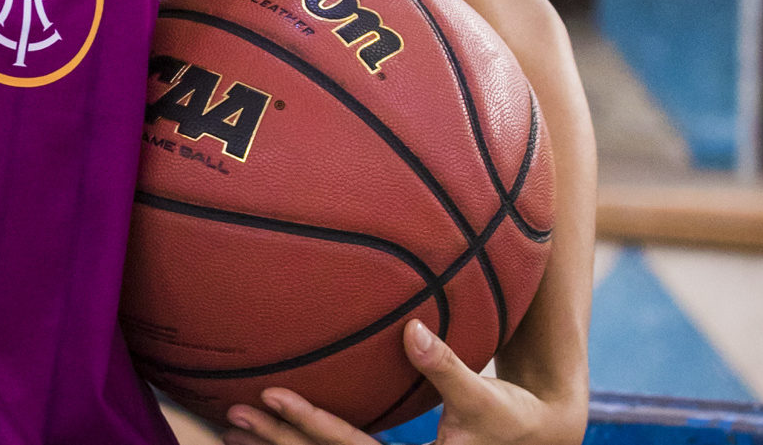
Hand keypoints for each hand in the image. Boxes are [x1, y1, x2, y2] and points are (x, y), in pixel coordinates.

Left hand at [221, 321, 585, 444]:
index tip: (272, 395)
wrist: (531, 442)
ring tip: (232, 424)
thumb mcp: (484, 397)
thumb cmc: (510, 418)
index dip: (309, 424)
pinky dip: (302, 442)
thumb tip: (412, 329)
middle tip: (233, 412)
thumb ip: (447, 368)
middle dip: (277, 440)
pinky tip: (270, 428)